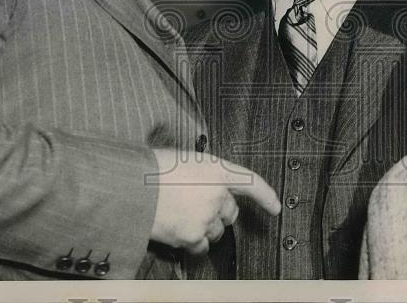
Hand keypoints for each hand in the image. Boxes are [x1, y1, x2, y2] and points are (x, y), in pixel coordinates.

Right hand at [148, 149, 279, 255]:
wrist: (131, 186)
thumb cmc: (151, 168)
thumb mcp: (183, 159)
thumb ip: (201, 174)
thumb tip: (204, 188)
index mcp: (216, 169)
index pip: (250, 183)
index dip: (266, 196)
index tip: (275, 207)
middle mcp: (216, 193)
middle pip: (230, 213)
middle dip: (220, 214)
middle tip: (200, 209)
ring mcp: (206, 216)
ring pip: (217, 232)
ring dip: (205, 228)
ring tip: (182, 217)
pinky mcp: (192, 235)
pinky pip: (202, 247)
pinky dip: (193, 244)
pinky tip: (180, 233)